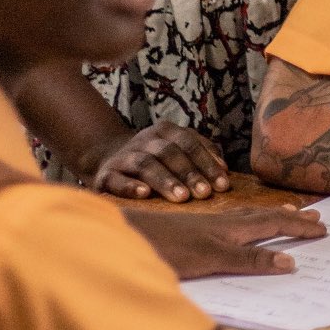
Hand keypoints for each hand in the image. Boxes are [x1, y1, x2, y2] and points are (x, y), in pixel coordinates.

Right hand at [91, 121, 229, 201]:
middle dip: (189, 173)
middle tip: (205, 194)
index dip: (207, 162)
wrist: (111, 159)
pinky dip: (130, 186)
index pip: (189, 143)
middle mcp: (144, 140)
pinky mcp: (106, 174)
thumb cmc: (158, 160)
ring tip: (182, 198)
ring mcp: (124, 156)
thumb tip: (224, 169)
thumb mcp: (179, 151)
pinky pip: (116, 179)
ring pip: (145, 164)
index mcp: (165, 131)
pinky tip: (144, 194)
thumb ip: (203, 155)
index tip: (223, 184)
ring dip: (165, 181)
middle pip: (169, 152)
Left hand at [128, 205, 325, 279]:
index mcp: (233, 228)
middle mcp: (224, 223)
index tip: (323, 229)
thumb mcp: (213, 259)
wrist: (126, 238)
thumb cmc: (167, 249)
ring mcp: (208, 225)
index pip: (275, 225)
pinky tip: (239, 225)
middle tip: (315, 215)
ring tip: (287, 214)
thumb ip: (249, 261)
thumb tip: (291, 262)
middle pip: (265, 217)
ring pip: (249, 218)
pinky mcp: (193, 231)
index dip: (299, 228)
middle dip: (291, 217)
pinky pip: (234, 222)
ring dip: (272, 217)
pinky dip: (249, 221)